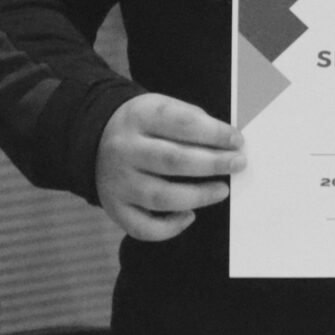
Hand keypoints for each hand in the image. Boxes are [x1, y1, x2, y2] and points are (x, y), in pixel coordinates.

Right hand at [96, 92, 243, 240]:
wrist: (96, 139)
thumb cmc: (144, 126)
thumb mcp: (160, 106)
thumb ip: (191, 120)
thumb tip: (228, 142)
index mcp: (139, 117)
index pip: (180, 123)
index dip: (213, 132)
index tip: (237, 140)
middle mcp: (124, 150)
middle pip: (172, 160)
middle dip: (212, 163)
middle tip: (238, 164)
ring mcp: (118, 182)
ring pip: (160, 196)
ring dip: (198, 196)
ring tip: (222, 190)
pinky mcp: (115, 208)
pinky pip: (143, 227)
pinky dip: (169, 228)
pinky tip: (189, 216)